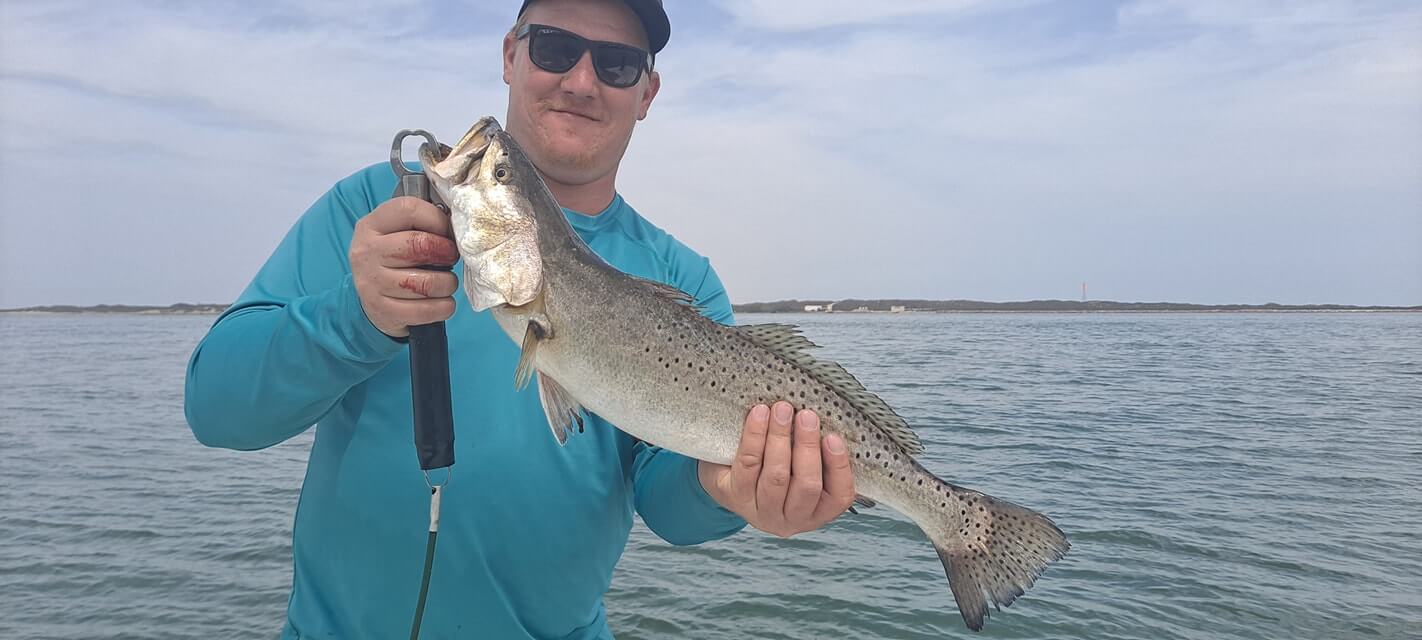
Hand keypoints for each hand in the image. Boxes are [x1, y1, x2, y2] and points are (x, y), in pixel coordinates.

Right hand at [350, 196, 459, 337]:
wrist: (373, 299)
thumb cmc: (395, 259)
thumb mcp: (396, 233)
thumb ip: (422, 223)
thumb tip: (459, 225)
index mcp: (371, 225)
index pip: (409, 209)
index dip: (437, 219)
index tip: (448, 232)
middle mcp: (367, 252)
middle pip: (420, 245)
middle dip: (446, 252)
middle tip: (451, 257)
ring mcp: (372, 283)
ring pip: (426, 283)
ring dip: (448, 283)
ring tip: (447, 282)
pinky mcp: (383, 310)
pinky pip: (425, 310)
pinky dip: (443, 307)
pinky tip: (444, 302)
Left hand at [698, 401, 855, 537]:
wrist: (730, 479)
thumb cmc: (776, 467)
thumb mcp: (802, 467)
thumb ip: (816, 452)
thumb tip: (823, 420)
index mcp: (817, 511)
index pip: (839, 496)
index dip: (839, 467)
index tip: (833, 437)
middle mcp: (791, 518)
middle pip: (806, 486)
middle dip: (808, 447)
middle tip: (807, 416)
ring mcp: (762, 511)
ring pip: (776, 475)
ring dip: (780, 437)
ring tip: (782, 409)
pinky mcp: (735, 496)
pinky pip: (748, 463)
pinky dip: (754, 436)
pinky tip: (759, 415)